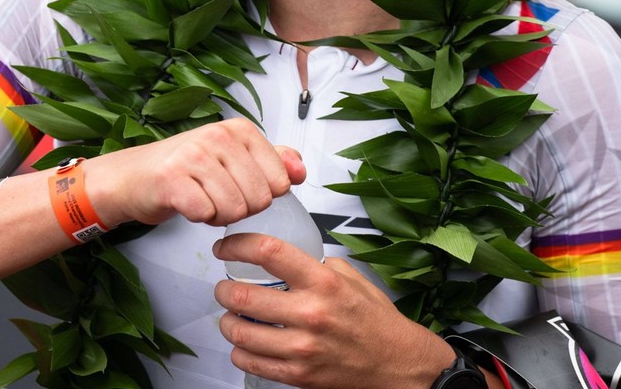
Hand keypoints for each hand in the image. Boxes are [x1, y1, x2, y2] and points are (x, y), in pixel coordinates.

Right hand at [89, 118, 305, 227]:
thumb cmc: (185, 169)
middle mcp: (219, 136)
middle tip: (215, 195)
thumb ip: (273, 162)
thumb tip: (301, 171)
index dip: (260, 195)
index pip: (280, 182)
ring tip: (201, 198)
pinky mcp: (172, 178)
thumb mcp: (235, 158)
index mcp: (240, 130)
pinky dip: (199, 218)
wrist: (133, 177)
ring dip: (218, 215)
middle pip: (259, 200)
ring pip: (234, 210)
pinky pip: (206, 214)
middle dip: (239, 209)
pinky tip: (187, 203)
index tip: (237, 185)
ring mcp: (194, 155)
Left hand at [212, 233, 455, 388]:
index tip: (226, 247)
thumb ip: (319, 264)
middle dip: (222, 290)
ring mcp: (303, 347)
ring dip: (227, 322)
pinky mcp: (298, 374)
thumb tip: (289, 256)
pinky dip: (240, 350)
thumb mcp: (353, 279)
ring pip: (240, 332)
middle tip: (223, 289)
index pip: (268, 252)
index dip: (237, 245)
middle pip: (242, 295)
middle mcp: (311, 313)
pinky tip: (245, 343)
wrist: (397, 364)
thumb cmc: (376, 322)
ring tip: (231, 317)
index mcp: (324, 283)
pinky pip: (251, 362)